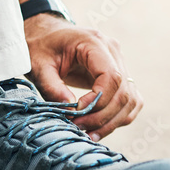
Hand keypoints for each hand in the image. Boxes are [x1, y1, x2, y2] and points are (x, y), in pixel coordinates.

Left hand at [22, 6, 141, 139]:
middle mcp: (113, 51)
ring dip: (112, 121)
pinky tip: (99, 128)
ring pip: (130, 100)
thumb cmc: (41, 47)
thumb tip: (72, 110)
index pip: (111, 76)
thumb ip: (52, 87)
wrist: (47, 35)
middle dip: (102, 116)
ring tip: (88, 134)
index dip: (98, 100)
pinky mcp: (120, 75)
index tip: (76, 112)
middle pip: (123, 91)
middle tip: (78, 127)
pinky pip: (130, 101)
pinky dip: (119, 118)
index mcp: (94, 42)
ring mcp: (120, 62)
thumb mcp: (38, 65)